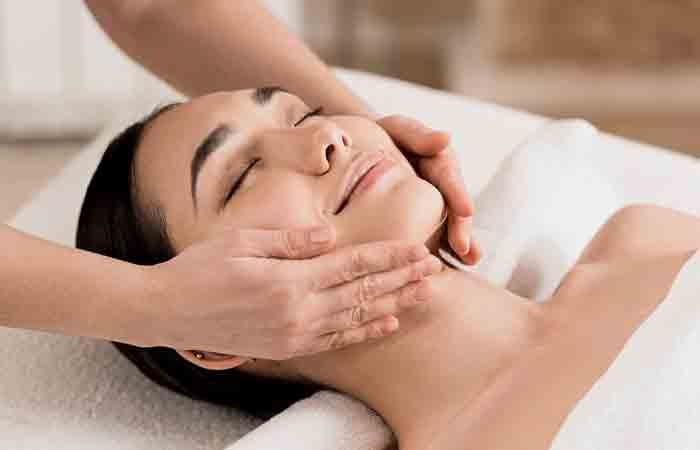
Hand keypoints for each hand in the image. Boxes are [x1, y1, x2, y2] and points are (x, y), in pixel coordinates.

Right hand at [133, 226, 441, 361]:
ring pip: (356, 317)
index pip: (352, 265)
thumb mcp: (242, 241)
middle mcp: (297, 311)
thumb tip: (330, 235)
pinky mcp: (286, 348)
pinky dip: (365, 331)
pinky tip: (387, 322)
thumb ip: (291, 241)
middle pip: (362, 291)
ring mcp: (293, 334)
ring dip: (394, 304)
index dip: (388, 256)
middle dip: (402, 279)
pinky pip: (336, 340)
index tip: (418, 248)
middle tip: (436, 269)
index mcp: (288, 280)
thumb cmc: (199, 269)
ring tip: (424, 295)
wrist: (166, 313)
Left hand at [377, 115, 480, 264]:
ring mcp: (431, 204)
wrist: (357, 148)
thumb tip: (446, 138)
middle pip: (453, 206)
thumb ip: (418, 134)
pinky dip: (441, 250)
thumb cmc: (379, 135)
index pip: (449, 177)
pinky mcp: (419, 220)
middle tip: (464, 247)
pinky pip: (431, 235)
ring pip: (448, 224)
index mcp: (436, 161)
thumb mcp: (396, 129)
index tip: (466, 211)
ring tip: (469, 261)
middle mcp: (440, 185)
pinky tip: (446, 269)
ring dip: (460, 243)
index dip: (457, 194)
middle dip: (461, 227)